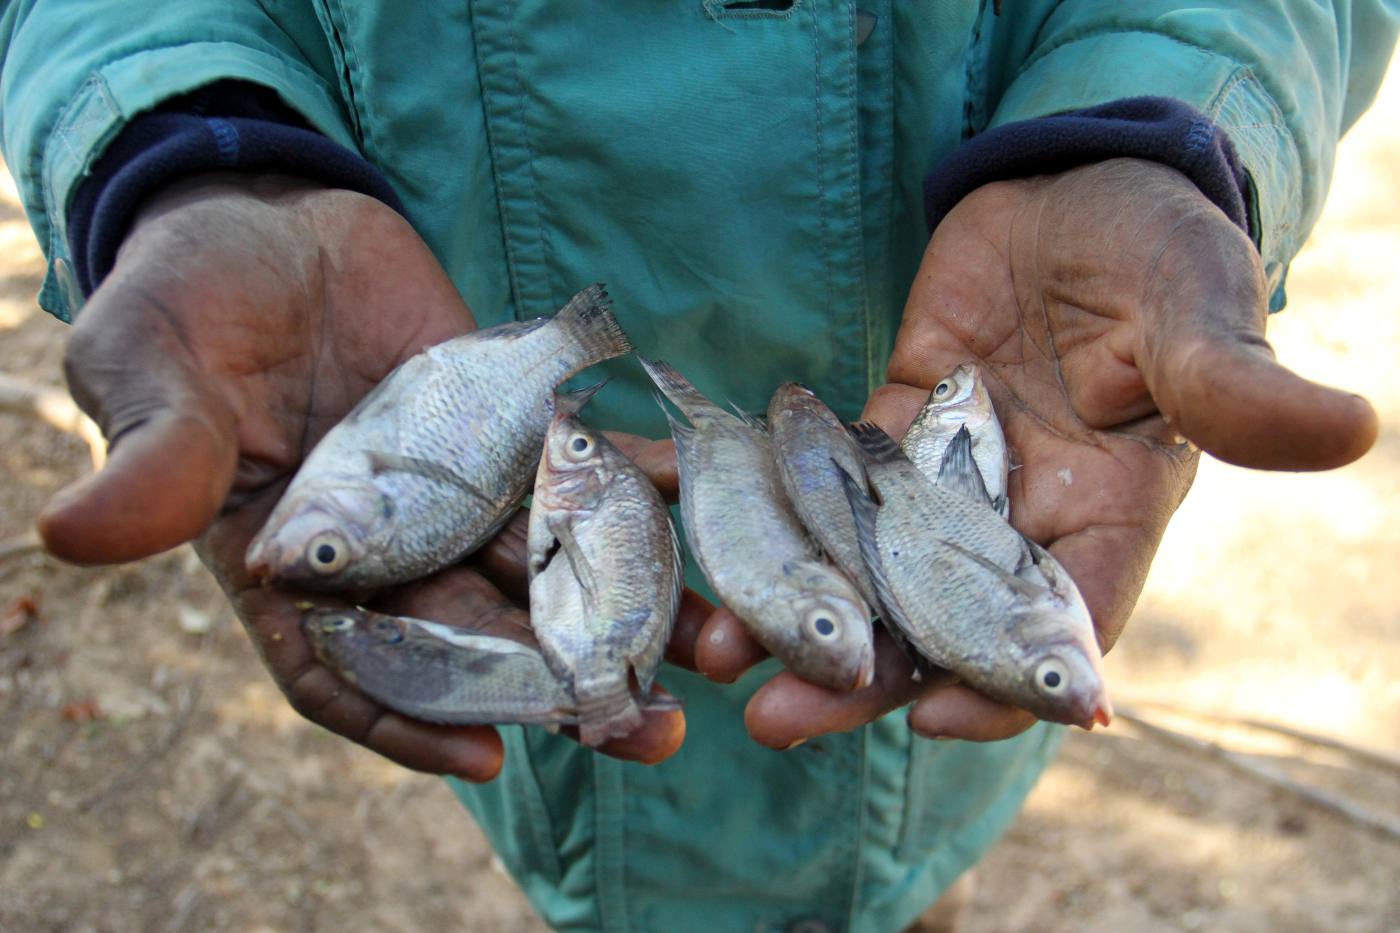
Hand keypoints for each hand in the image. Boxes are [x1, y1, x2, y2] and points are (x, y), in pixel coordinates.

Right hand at [37, 174, 698, 778]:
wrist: (269, 217)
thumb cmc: (187, 299)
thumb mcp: (152, 369)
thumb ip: (154, 455)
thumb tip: (79, 536)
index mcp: (294, 567)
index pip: (346, 671)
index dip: (407, 721)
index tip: (486, 759)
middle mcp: (391, 548)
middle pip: (480, 637)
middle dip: (562, 683)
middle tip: (648, 729)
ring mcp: (460, 491)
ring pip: (551, 565)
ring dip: (632, 605)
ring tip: (714, 646)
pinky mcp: (512, 428)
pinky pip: (582, 463)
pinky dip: (639, 482)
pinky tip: (703, 499)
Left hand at [702, 158, 1377, 746]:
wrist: (1075, 193)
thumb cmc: (1158, 249)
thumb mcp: (1198, 308)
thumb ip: (1235, 379)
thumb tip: (1350, 429)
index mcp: (1105, 517)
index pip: (1057, 625)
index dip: (1004, 680)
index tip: (940, 717)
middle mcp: (1013, 523)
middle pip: (935, 623)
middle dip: (860, 676)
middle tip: (778, 717)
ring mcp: (938, 488)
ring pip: (859, 568)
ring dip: (788, 609)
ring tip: (710, 647)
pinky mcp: (878, 439)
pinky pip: (813, 485)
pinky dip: (755, 510)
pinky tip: (686, 530)